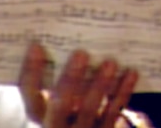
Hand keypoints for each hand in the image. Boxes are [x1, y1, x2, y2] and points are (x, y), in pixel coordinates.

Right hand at [19, 43, 138, 127]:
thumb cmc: (64, 111)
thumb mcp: (48, 103)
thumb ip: (48, 81)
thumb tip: (53, 43)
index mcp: (38, 117)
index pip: (29, 94)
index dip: (31, 71)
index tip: (36, 45)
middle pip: (61, 105)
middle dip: (71, 78)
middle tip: (81, 53)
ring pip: (89, 111)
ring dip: (100, 85)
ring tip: (110, 62)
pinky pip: (113, 114)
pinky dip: (123, 93)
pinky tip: (131, 73)